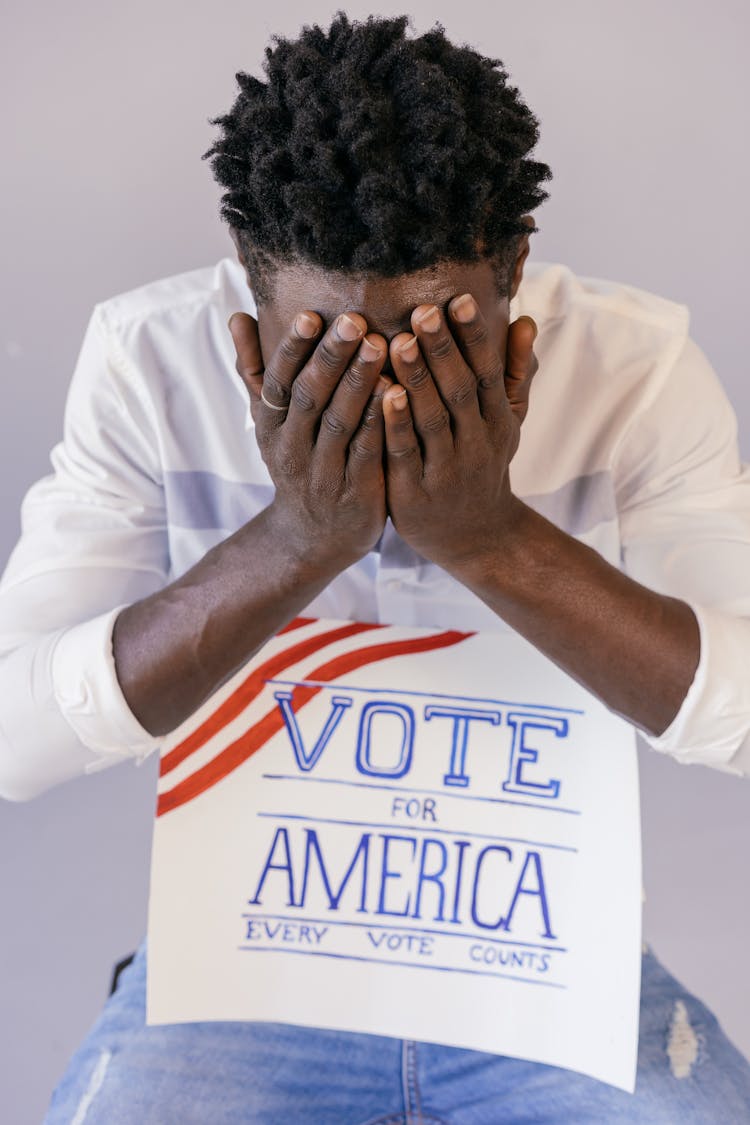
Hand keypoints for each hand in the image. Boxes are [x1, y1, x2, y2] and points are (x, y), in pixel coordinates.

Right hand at [228, 309, 388, 575]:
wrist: (312, 539)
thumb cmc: (298, 463)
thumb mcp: (271, 423)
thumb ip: (256, 370)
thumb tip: (237, 316)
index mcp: (271, 427)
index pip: (277, 383)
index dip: (291, 350)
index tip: (310, 316)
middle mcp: (292, 449)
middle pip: (309, 398)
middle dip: (330, 358)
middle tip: (353, 320)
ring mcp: (323, 473)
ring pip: (339, 423)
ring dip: (358, 383)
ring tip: (380, 345)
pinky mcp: (355, 494)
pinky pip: (367, 454)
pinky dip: (379, 423)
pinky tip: (397, 393)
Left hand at [382, 294, 537, 570]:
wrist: (476, 537)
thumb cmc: (484, 466)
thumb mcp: (506, 422)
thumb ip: (513, 372)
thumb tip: (525, 320)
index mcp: (496, 420)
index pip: (487, 371)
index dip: (474, 337)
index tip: (459, 300)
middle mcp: (476, 442)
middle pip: (460, 390)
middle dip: (442, 350)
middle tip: (423, 310)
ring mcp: (446, 469)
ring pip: (432, 420)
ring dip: (416, 381)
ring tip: (398, 343)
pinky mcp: (415, 493)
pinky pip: (405, 454)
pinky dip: (395, 425)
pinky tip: (383, 395)